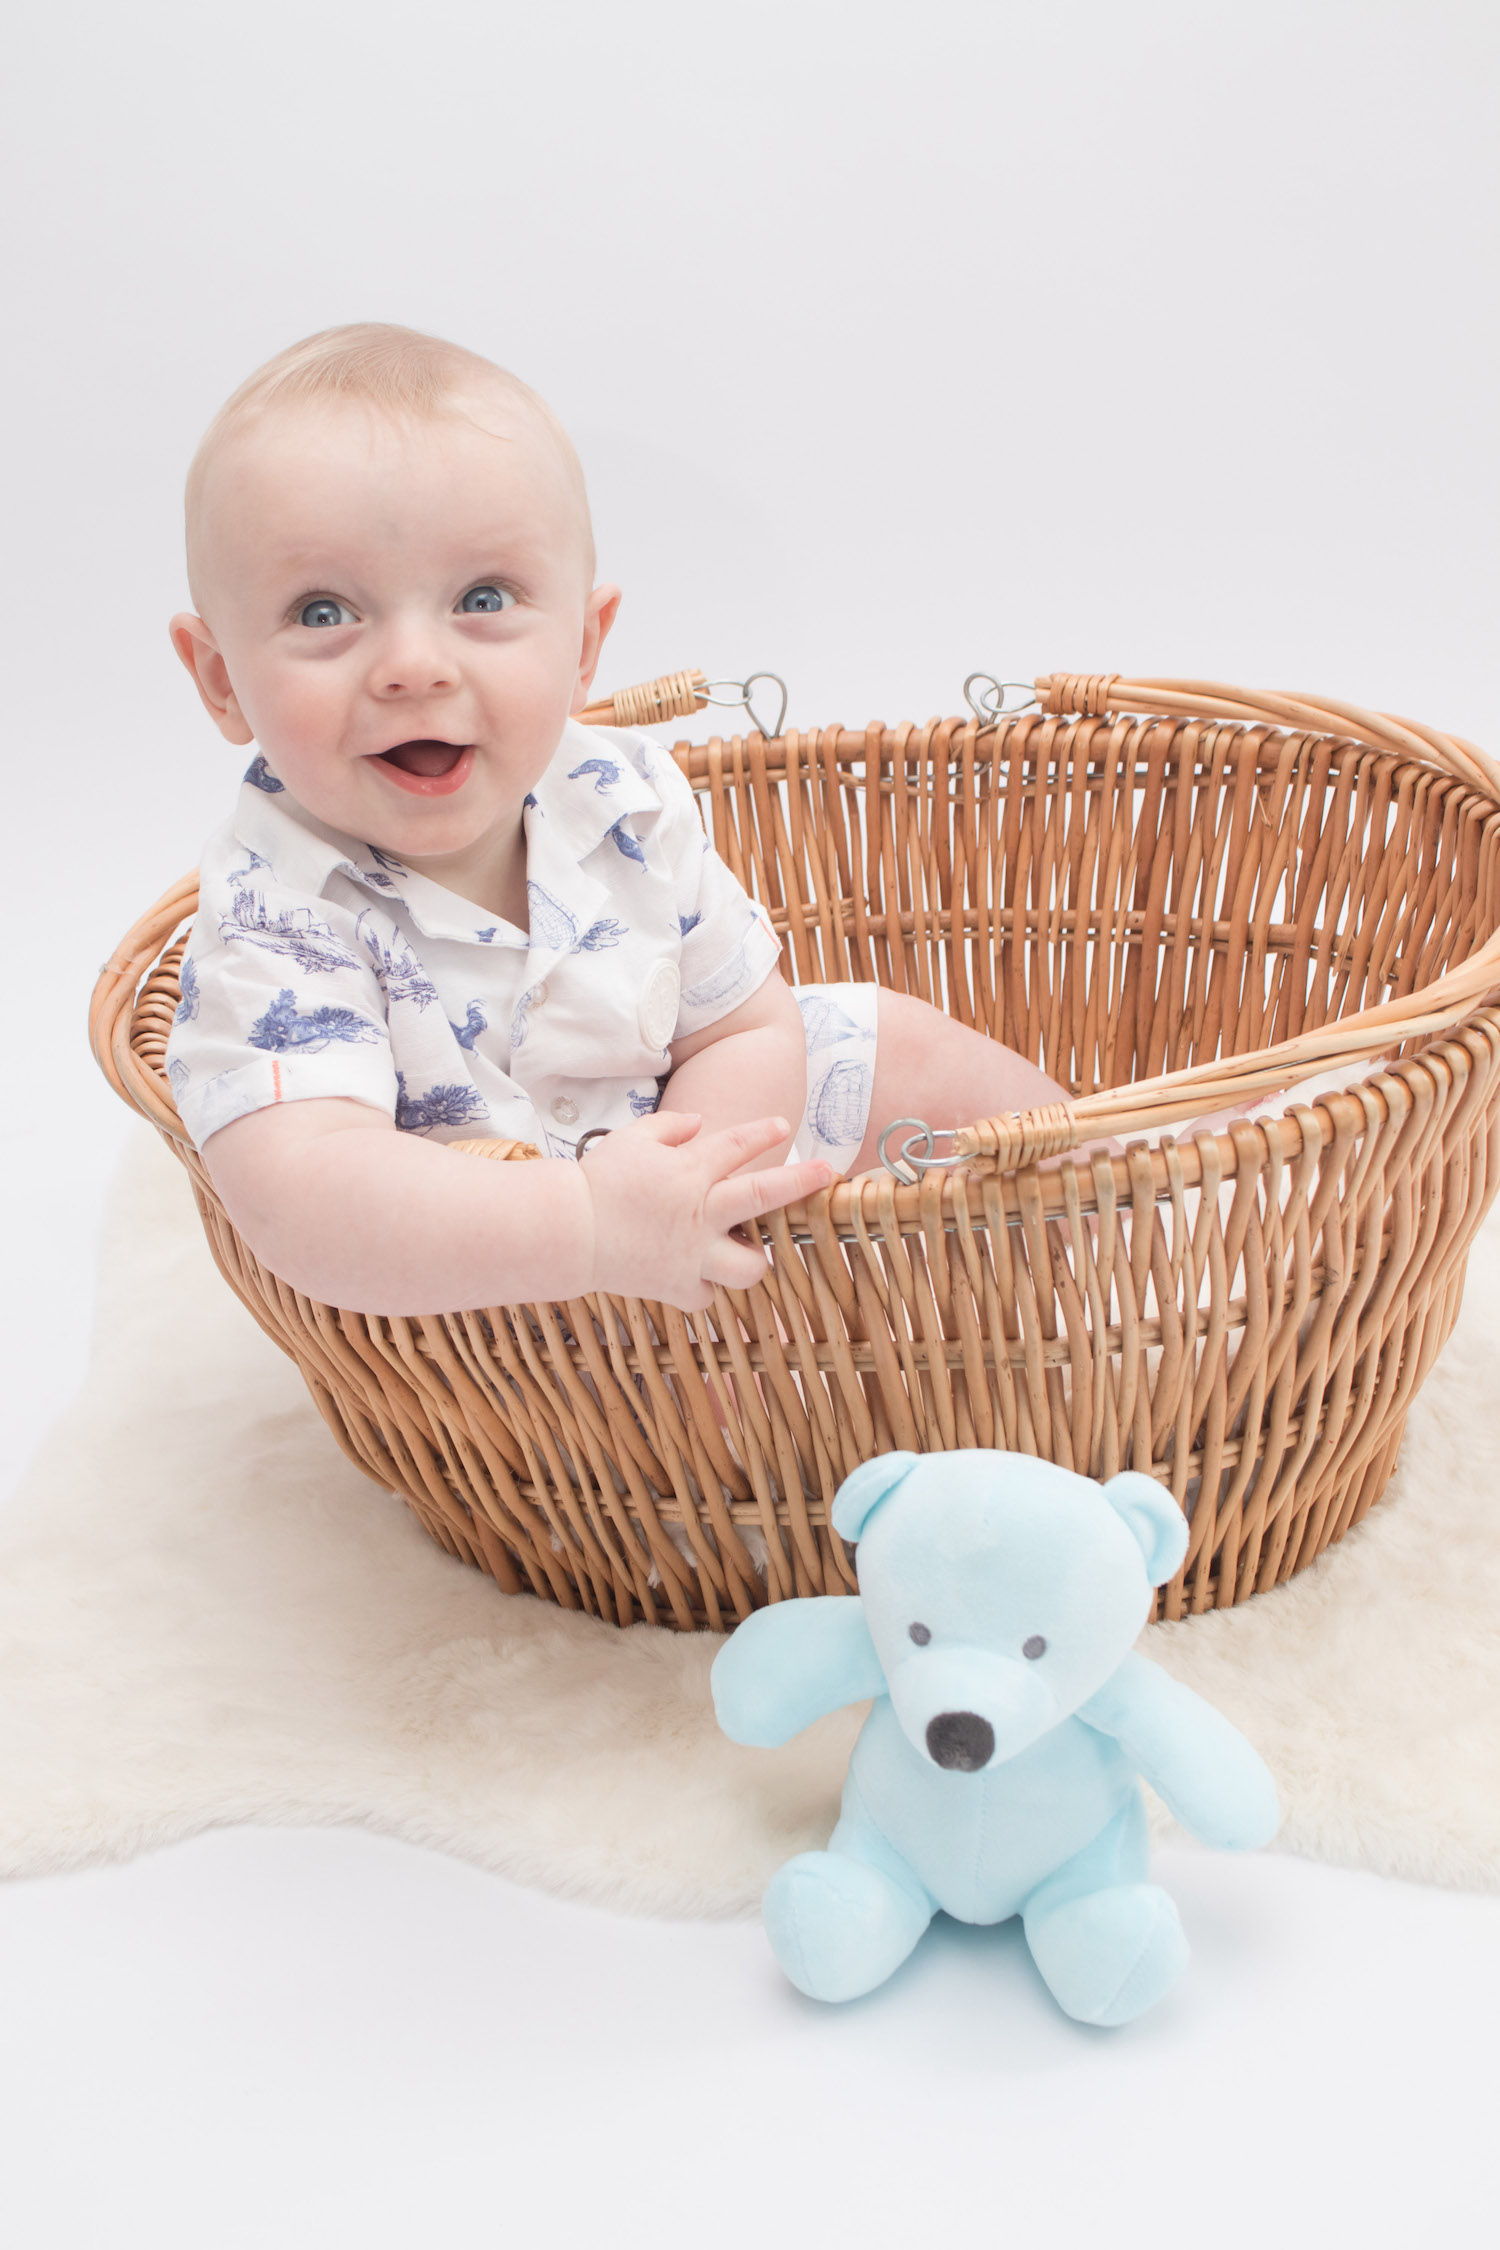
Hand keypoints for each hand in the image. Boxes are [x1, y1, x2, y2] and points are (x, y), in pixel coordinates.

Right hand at [579, 1111, 832, 1309]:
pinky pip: (706, 1296)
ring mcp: (693, 1253)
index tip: (782, 1125)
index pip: (738, 1145)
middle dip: (801, 1182)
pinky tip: (697, 1279)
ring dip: (754, 1259)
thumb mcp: (632, 1140)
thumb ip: (670, 1128)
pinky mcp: (677, 1285)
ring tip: (747, 1251)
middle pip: (764, 1196)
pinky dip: (704, 1289)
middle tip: (826, 1174)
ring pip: (749, 1266)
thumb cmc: (597, 1181)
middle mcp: (701, 1211)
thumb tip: (699, 1124)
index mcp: (690, 1171)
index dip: (763, 1133)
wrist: (569, 1230)